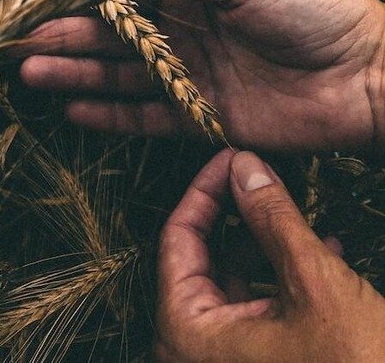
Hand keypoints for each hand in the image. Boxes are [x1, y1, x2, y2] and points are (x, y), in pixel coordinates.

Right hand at [19, 0, 384, 150]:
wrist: (366, 73)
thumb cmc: (313, 10)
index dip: (84, 5)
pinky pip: (148, 118)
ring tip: (33, 75)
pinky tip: (75, 110)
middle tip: (21, 45)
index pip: (127, 2)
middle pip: (116, 42)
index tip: (42, 7)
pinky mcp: (204, 119)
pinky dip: (112, 116)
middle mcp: (187, 38)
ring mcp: (192, 80)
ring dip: (77, 78)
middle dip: (68, 42)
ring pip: (123, 79)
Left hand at [156, 149, 384, 361]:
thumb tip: (244, 165)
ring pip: (234, 278)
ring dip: (266, 240)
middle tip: (259, 176)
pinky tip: (323, 247)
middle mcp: (196, 349)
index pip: (177, 238)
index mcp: (188, 332)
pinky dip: (284, 274)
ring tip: (294, 207)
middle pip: (202, 256)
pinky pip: (258, 304)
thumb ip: (272, 218)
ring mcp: (226, 358)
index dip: (204, 191)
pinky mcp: (257, 362)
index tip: (229, 158)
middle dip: (236, 213)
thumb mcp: (312, 284)